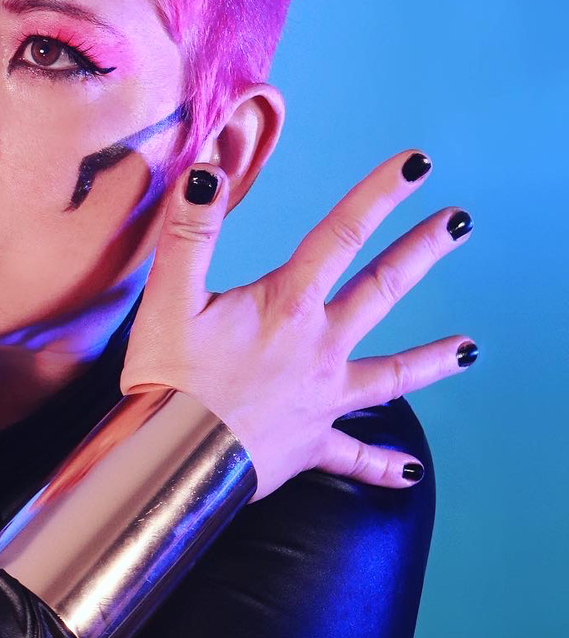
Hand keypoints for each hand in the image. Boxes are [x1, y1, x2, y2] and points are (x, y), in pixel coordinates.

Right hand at [119, 150, 474, 501]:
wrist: (171, 463)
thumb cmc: (167, 381)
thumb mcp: (166, 298)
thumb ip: (190, 232)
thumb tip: (206, 174)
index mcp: (287, 305)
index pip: (340, 234)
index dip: (379, 194)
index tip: (418, 164)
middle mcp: (318, 347)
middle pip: (381, 289)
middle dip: (422, 251)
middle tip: (459, 223)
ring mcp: (321, 399)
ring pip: (390, 377)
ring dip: (431, 360)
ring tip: (470, 349)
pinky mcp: (310, 444)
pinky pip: (355, 458)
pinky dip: (384, 467)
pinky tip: (412, 474)